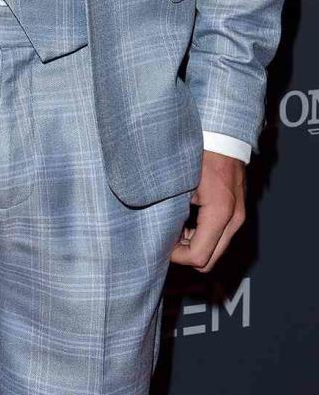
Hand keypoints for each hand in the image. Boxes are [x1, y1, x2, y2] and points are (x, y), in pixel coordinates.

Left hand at [169, 151, 245, 272]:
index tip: (161, 243)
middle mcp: (234, 219)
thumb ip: (171, 212)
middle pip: (210, 260)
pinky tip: (185, 221)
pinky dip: (202, 236)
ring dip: (194, 246)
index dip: (176, 256)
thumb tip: (157, 234)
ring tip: (173, 229)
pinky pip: (220, 236)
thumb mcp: (179, 183)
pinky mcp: (237, 211)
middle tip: (166, 239)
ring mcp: (238, 216)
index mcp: (221, 213)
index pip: (199, 256)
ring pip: (215, 250)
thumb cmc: (199, 152)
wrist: (222, 134)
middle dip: (186, 255)